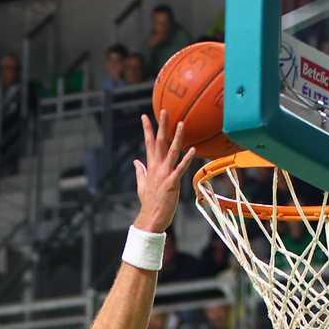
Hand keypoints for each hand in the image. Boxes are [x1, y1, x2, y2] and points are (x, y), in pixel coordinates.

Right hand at [133, 111, 196, 232]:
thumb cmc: (149, 203)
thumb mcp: (141, 184)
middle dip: (161, 126)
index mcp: (150, 167)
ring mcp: (164, 174)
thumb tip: (135, 161)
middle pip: (159, 142)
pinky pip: (180, 168)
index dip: (147, 129)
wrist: (151, 218)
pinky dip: (186, 159)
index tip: (145, 116)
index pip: (148, 143)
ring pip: (171, 151)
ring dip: (177, 137)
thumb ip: (140, 171)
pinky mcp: (172, 183)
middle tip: (164, 110)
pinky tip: (193, 150)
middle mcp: (157, 167)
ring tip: (182, 123)